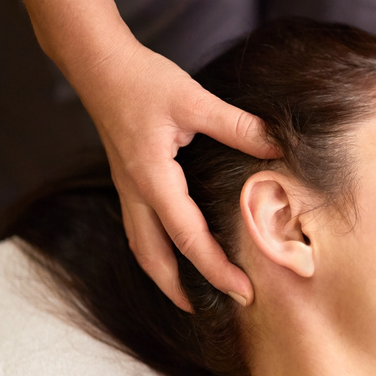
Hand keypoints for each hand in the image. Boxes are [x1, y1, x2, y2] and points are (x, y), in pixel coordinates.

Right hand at [72, 40, 278, 310]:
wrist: (98, 65)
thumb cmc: (143, 81)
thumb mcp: (195, 100)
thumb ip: (237, 125)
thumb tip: (277, 145)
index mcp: (153, 179)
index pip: (188, 238)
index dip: (216, 268)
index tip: (243, 291)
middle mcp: (136, 192)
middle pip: (154, 259)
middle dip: (182, 290)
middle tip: (216, 310)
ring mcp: (128, 189)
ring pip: (142, 248)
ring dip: (165, 276)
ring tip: (192, 295)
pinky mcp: (128, 181)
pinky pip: (140, 229)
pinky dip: (158, 251)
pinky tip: (175, 253)